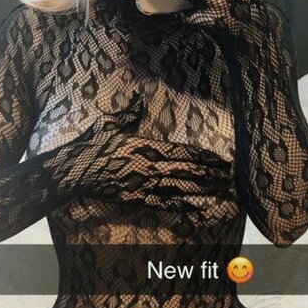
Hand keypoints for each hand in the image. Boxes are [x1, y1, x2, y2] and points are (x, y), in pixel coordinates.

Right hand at [48, 91, 234, 213]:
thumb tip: (138, 98)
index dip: (206, 157)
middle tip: (234, 178)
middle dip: (214, 175)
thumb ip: (128, 114)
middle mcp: (150, 165)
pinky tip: (200, 208)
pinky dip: (185, 206)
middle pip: (190, 170)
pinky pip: (166, 204)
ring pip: (183, 188)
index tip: (223, 160)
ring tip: (225, 193)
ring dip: (206, 190)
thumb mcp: (109, 125)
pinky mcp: (137, 200)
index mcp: (147, 146)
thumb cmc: (89, 147)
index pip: (185, 152)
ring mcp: (145, 184)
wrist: (72, 172)